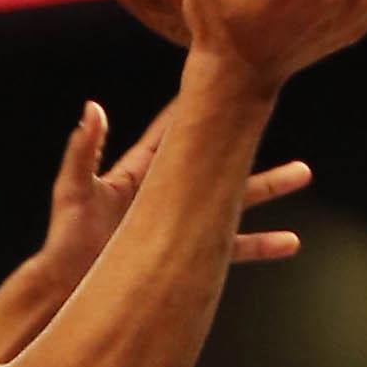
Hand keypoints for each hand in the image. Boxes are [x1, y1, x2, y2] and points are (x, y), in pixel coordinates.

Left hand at [32, 95, 309, 304]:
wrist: (66, 289)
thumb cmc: (65, 239)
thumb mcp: (72, 191)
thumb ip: (84, 150)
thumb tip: (93, 108)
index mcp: (141, 171)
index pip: (176, 131)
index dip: (198, 107)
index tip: (227, 77)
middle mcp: (166, 193)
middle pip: (216, 161)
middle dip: (247, 141)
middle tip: (276, 114)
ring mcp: (179, 224)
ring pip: (233, 201)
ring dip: (268, 187)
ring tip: (302, 174)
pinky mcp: (185, 255)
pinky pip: (229, 249)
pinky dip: (261, 245)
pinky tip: (290, 243)